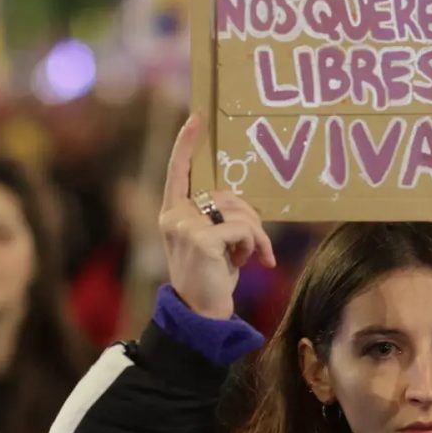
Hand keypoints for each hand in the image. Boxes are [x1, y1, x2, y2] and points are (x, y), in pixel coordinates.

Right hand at [159, 115, 274, 318]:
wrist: (201, 314)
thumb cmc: (211, 279)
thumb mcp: (212, 243)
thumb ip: (216, 218)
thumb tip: (241, 205)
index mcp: (173, 213)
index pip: (178, 172)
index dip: (186, 144)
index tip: (197, 118)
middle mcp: (174, 216)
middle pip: (226, 196)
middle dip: (251, 218)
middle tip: (259, 247)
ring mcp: (184, 226)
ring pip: (238, 211)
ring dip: (256, 235)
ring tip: (253, 258)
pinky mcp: (201, 238)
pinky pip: (243, 228)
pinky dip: (255, 245)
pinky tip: (249, 263)